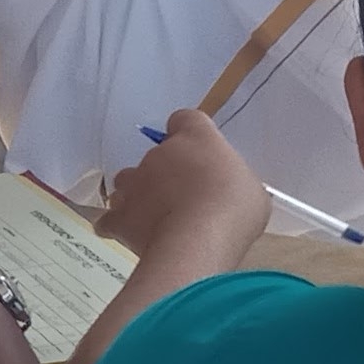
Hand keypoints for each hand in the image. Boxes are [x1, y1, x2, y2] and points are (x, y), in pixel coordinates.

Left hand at [100, 108, 269, 259]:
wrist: (197, 242)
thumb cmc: (234, 209)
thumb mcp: (251, 190)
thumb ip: (233, 182)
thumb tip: (228, 193)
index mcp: (195, 138)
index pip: (185, 120)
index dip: (188, 135)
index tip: (197, 153)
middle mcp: (158, 154)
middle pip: (155, 157)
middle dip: (166, 175)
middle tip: (186, 200)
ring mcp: (133, 185)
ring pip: (127, 184)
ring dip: (138, 196)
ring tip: (157, 219)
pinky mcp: (119, 217)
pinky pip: (111, 219)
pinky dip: (118, 226)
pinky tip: (134, 237)